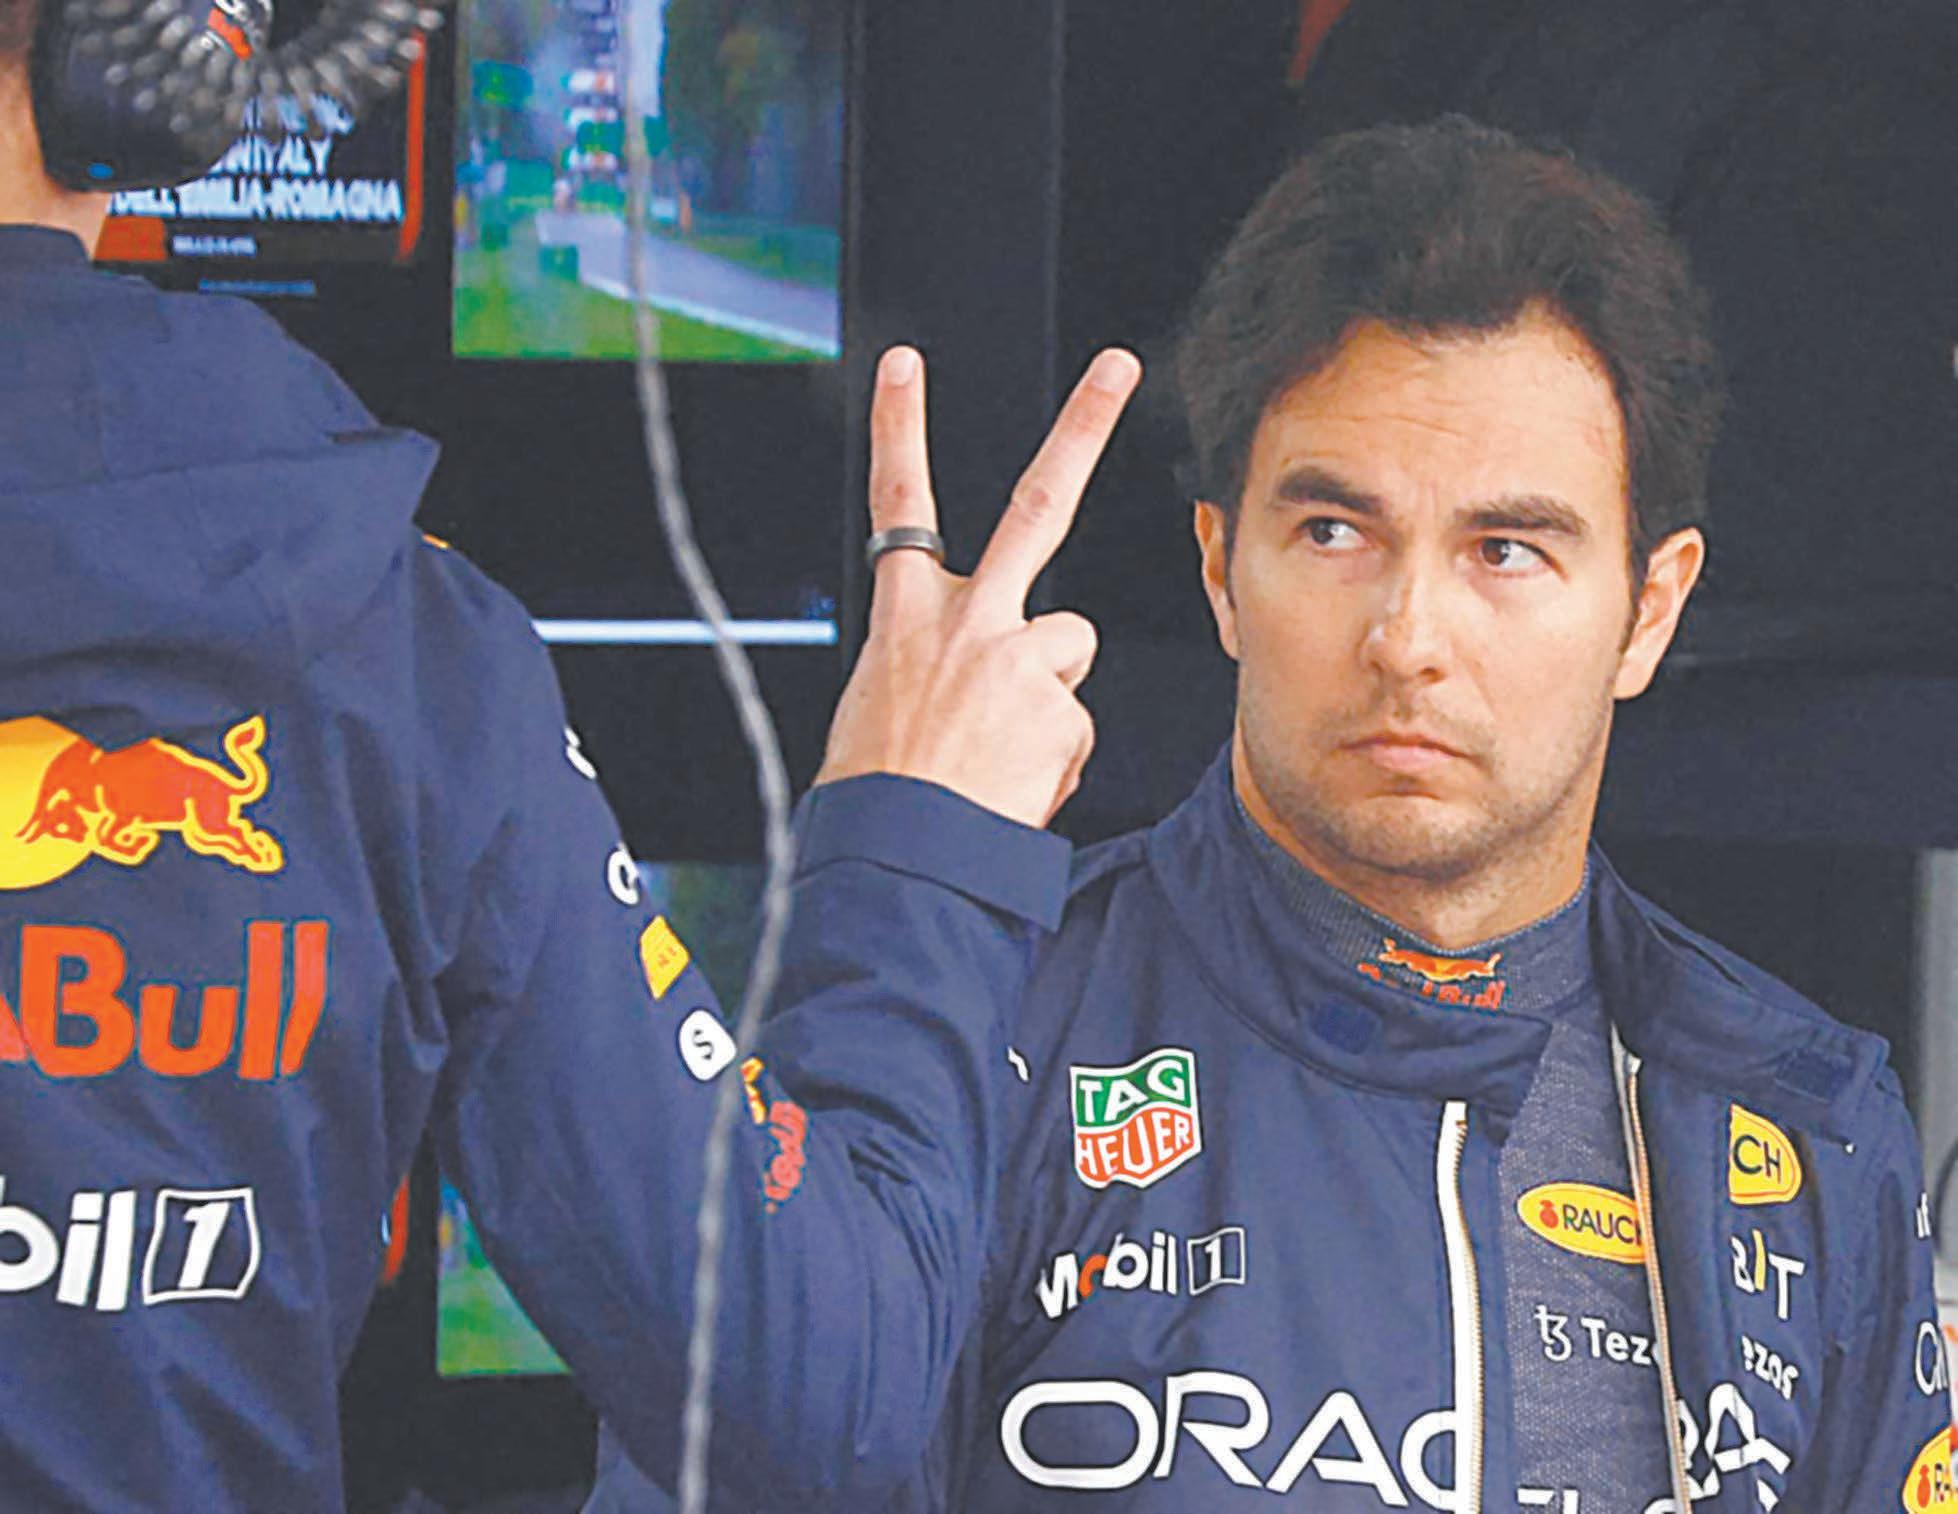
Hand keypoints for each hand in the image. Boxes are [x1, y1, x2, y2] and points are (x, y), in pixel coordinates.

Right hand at [816, 344, 1142, 827]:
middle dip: (1080, 427)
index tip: (902, 367)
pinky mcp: (1060, 705)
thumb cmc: (881, 795)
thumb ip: (937, 669)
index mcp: (905, 617)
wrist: (897, 858)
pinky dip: (1052, 760)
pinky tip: (1014, 787)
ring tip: (1001, 752)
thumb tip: (993, 684)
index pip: (898, 504)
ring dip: (1048, 693)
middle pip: (1036, 504)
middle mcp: (965, 619)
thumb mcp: (880, 711)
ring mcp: (1017, 657)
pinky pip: (1075, 726)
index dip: (900, 429)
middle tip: (1118, 365)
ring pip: (1070, 647)